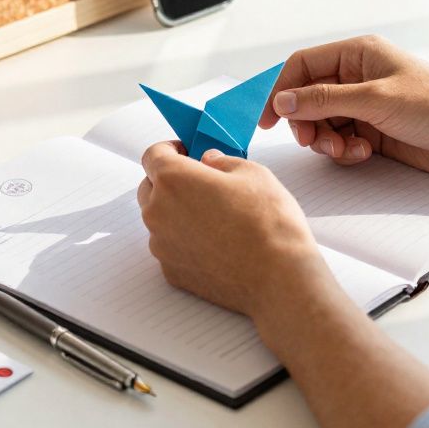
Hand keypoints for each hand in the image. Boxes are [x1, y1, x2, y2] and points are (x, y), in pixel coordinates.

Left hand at [136, 141, 330, 319]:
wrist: (278, 277)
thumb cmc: (268, 223)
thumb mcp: (252, 173)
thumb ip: (222, 162)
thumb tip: (209, 162)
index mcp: (173, 179)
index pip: (152, 155)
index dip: (170, 150)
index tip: (186, 152)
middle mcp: (157, 211)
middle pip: (150, 187)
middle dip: (170, 181)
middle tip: (201, 183)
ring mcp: (161, 245)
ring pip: (158, 219)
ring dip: (175, 212)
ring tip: (212, 216)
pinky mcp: (170, 271)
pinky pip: (169, 246)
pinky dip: (183, 240)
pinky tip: (214, 243)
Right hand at [260, 35, 428, 177]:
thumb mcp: (376, 99)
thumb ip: (324, 100)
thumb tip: (282, 101)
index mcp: (359, 54)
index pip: (302, 66)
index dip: (280, 90)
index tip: (267, 118)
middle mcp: (359, 77)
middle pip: (307, 98)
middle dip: (306, 122)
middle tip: (313, 141)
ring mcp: (366, 105)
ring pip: (322, 123)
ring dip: (326, 141)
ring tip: (347, 150)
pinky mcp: (374, 131)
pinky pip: (340, 141)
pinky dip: (344, 151)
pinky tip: (364, 153)